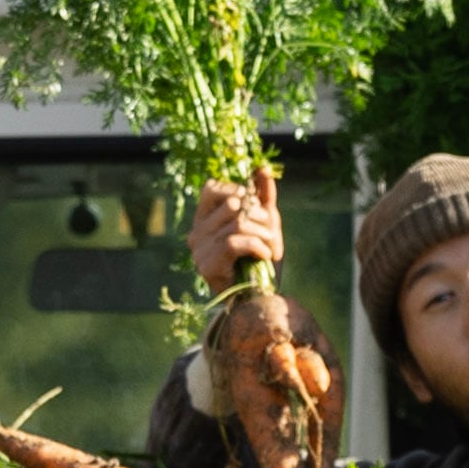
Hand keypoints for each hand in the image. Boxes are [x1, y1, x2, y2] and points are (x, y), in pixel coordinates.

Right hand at [189, 170, 285, 290]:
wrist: (259, 299)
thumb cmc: (259, 261)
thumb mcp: (265, 224)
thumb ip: (263, 197)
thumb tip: (262, 168)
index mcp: (203, 219)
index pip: (213, 188)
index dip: (239, 192)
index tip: (258, 212)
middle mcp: (196, 232)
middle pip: (233, 204)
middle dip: (261, 218)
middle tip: (272, 237)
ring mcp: (199, 250)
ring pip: (238, 222)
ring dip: (264, 235)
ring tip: (272, 249)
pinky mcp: (208, 264)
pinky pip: (237, 241)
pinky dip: (258, 246)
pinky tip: (266, 256)